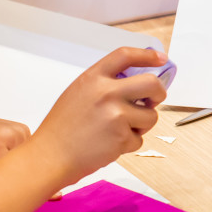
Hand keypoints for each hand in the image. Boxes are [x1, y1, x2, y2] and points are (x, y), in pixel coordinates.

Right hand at [32, 47, 167, 184]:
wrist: (50, 156)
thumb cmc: (62, 128)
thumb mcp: (78, 93)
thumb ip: (103, 84)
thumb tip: (134, 81)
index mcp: (93, 78)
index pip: (125, 56)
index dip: (147, 55)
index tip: (160, 59)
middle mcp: (106, 92)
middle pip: (152, 83)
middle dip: (159, 93)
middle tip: (153, 100)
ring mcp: (116, 115)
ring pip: (151, 115)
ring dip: (141, 124)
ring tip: (118, 130)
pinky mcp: (121, 137)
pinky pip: (139, 138)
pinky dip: (129, 143)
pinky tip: (110, 144)